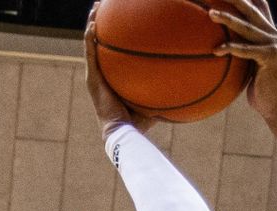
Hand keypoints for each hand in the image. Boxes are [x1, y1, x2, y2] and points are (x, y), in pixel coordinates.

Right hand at [84, 2, 154, 139]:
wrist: (124, 132)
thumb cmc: (139, 122)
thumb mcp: (154, 101)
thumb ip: (164, 90)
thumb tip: (186, 85)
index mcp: (113, 78)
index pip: (113, 53)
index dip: (114, 37)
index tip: (121, 21)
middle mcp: (102, 74)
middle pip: (100, 42)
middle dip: (102, 22)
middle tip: (105, 6)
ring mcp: (95, 75)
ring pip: (91, 43)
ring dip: (92, 24)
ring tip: (96, 7)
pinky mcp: (92, 79)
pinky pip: (90, 53)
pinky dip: (90, 38)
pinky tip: (93, 25)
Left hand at [209, 0, 276, 119]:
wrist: (276, 106)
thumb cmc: (260, 88)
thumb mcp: (252, 65)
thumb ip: (244, 49)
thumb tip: (223, 43)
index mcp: (270, 34)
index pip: (259, 6)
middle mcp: (274, 35)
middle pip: (251, 9)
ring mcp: (274, 45)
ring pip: (246, 26)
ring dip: (227, 18)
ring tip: (210, 13)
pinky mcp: (270, 57)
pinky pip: (246, 50)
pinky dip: (230, 49)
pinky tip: (216, 50)